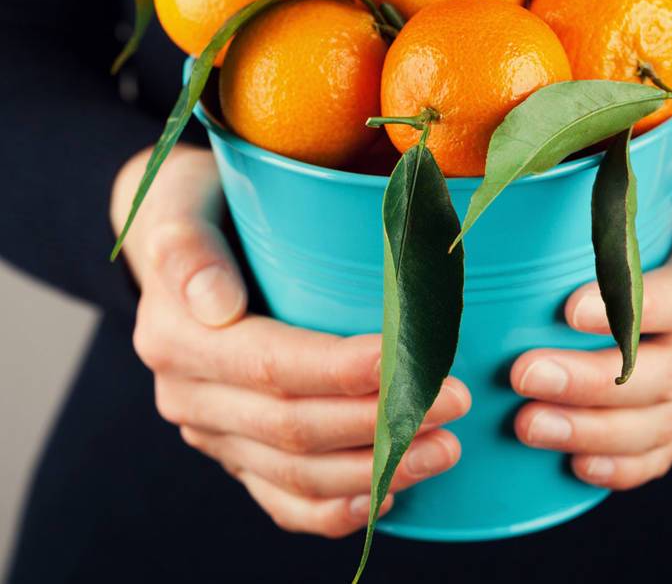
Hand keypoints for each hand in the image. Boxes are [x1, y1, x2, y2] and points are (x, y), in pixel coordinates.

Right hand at [110, 145, 470, 536]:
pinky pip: (281, 499)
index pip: (272, 367)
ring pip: (294, 473)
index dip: (342, 372)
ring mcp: (212, 430)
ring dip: (373, 469)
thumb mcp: (184, 205)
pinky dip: (335, 507)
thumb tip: (216, 305)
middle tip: (454, 404)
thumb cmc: (203, 209)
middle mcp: (188, 394)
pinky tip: (386, 495)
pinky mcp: (236, 451)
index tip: (407, 362)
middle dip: (378, 423)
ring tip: (443, 449)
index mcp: (177, 337)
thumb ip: (190, 249)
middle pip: (291, 428)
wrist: (187, 239)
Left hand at [510, 136, 671, 490]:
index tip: (567, 310)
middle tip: (523, 376)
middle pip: (665, 372)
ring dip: (593, 431)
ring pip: (660, 422)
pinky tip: (575, 468)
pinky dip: (623, 467)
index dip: (634, 307)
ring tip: (527, 426)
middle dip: (591, 381)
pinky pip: (663, 451)